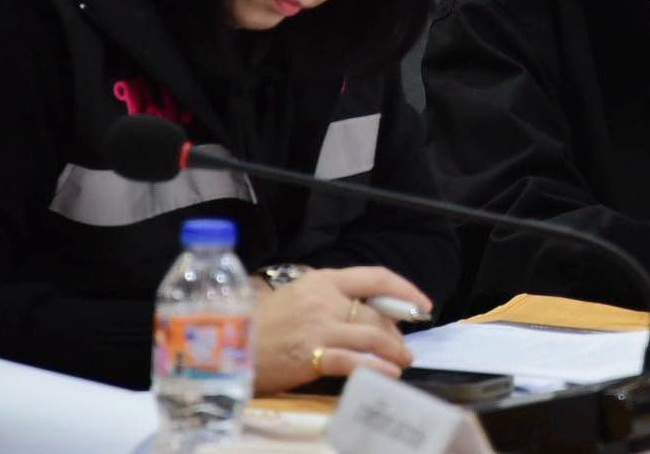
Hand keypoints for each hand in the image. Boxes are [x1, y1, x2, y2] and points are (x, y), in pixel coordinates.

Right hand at [252, 266, 431, 393]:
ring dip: (394, 350)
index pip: (376, 277)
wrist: (227, 344)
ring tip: (403, 360)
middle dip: (397, 332)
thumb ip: (329, 296)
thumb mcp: (297, 294)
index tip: (422, 304)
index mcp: (323, 280)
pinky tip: (389, 373)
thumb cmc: (260, 321)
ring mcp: (320, 328)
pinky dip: (376, 367)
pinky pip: (354, 361)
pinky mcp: (312, 356)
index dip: (405, 290)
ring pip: (372, 336)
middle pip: (376, 313)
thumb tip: (364, 309)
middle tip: (403, 345)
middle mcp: (325, 300)